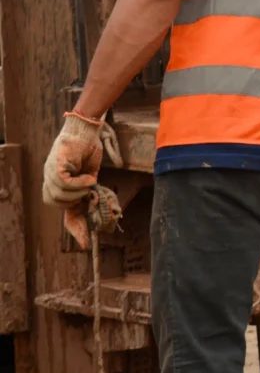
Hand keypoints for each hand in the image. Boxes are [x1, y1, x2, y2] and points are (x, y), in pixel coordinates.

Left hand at [42, 112, 123, 247]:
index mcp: (58, 183)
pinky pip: (65, 183)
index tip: (85, 243)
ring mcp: (51, 172)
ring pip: (59, 195)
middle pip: (55, 203)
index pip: (62, 209)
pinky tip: (90, 176)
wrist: (86, 128)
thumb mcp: (90, 174)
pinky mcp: (56, 164)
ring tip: (90, 182)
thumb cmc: (88, 148)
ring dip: (78, 193)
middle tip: (90, 197)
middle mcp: (50, 179)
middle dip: (74, 204)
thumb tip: (95, 204)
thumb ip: (89, 190)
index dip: (74, 227)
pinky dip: (79, 183)